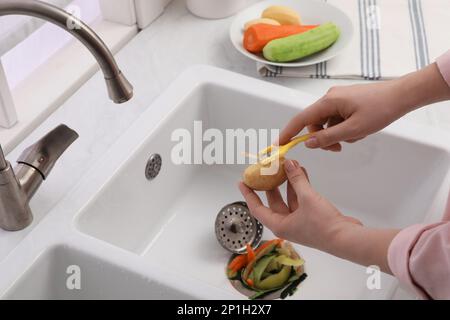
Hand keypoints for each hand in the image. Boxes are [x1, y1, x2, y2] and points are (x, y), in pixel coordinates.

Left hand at [238, 159, 398, 272]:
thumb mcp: (307, 198)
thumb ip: (296, 179)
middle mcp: (287, 224)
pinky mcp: (312, 217)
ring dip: (288, 183)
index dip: (248, 194)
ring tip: (286, 166)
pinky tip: (302, 173)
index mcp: (279, 225)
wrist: (346, 238)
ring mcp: (300, 221)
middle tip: (265, 170)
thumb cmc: (323, 225)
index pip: (257, 208)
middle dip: (270, 185)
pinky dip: (300, 186)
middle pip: (273, 202)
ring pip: (289, 198)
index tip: (241, 182)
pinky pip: (302, 199)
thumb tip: (288, 163)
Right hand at [278, 63, 449, 150]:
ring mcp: (338, 99)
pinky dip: (344, 128)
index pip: (301, 119)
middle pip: (315, 123)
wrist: (402, 96)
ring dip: (336, 134)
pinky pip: (337, 119)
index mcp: (328, 102)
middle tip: (337, 149)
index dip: (288, 132)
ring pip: (327, 123)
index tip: (279, 144)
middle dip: (323, 138)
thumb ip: (328, 137)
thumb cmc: (380, 110)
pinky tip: (359, 130)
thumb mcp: (353, 130)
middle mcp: (329, 98)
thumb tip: (308, 143)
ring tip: (355, 136)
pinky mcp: (347, 102)